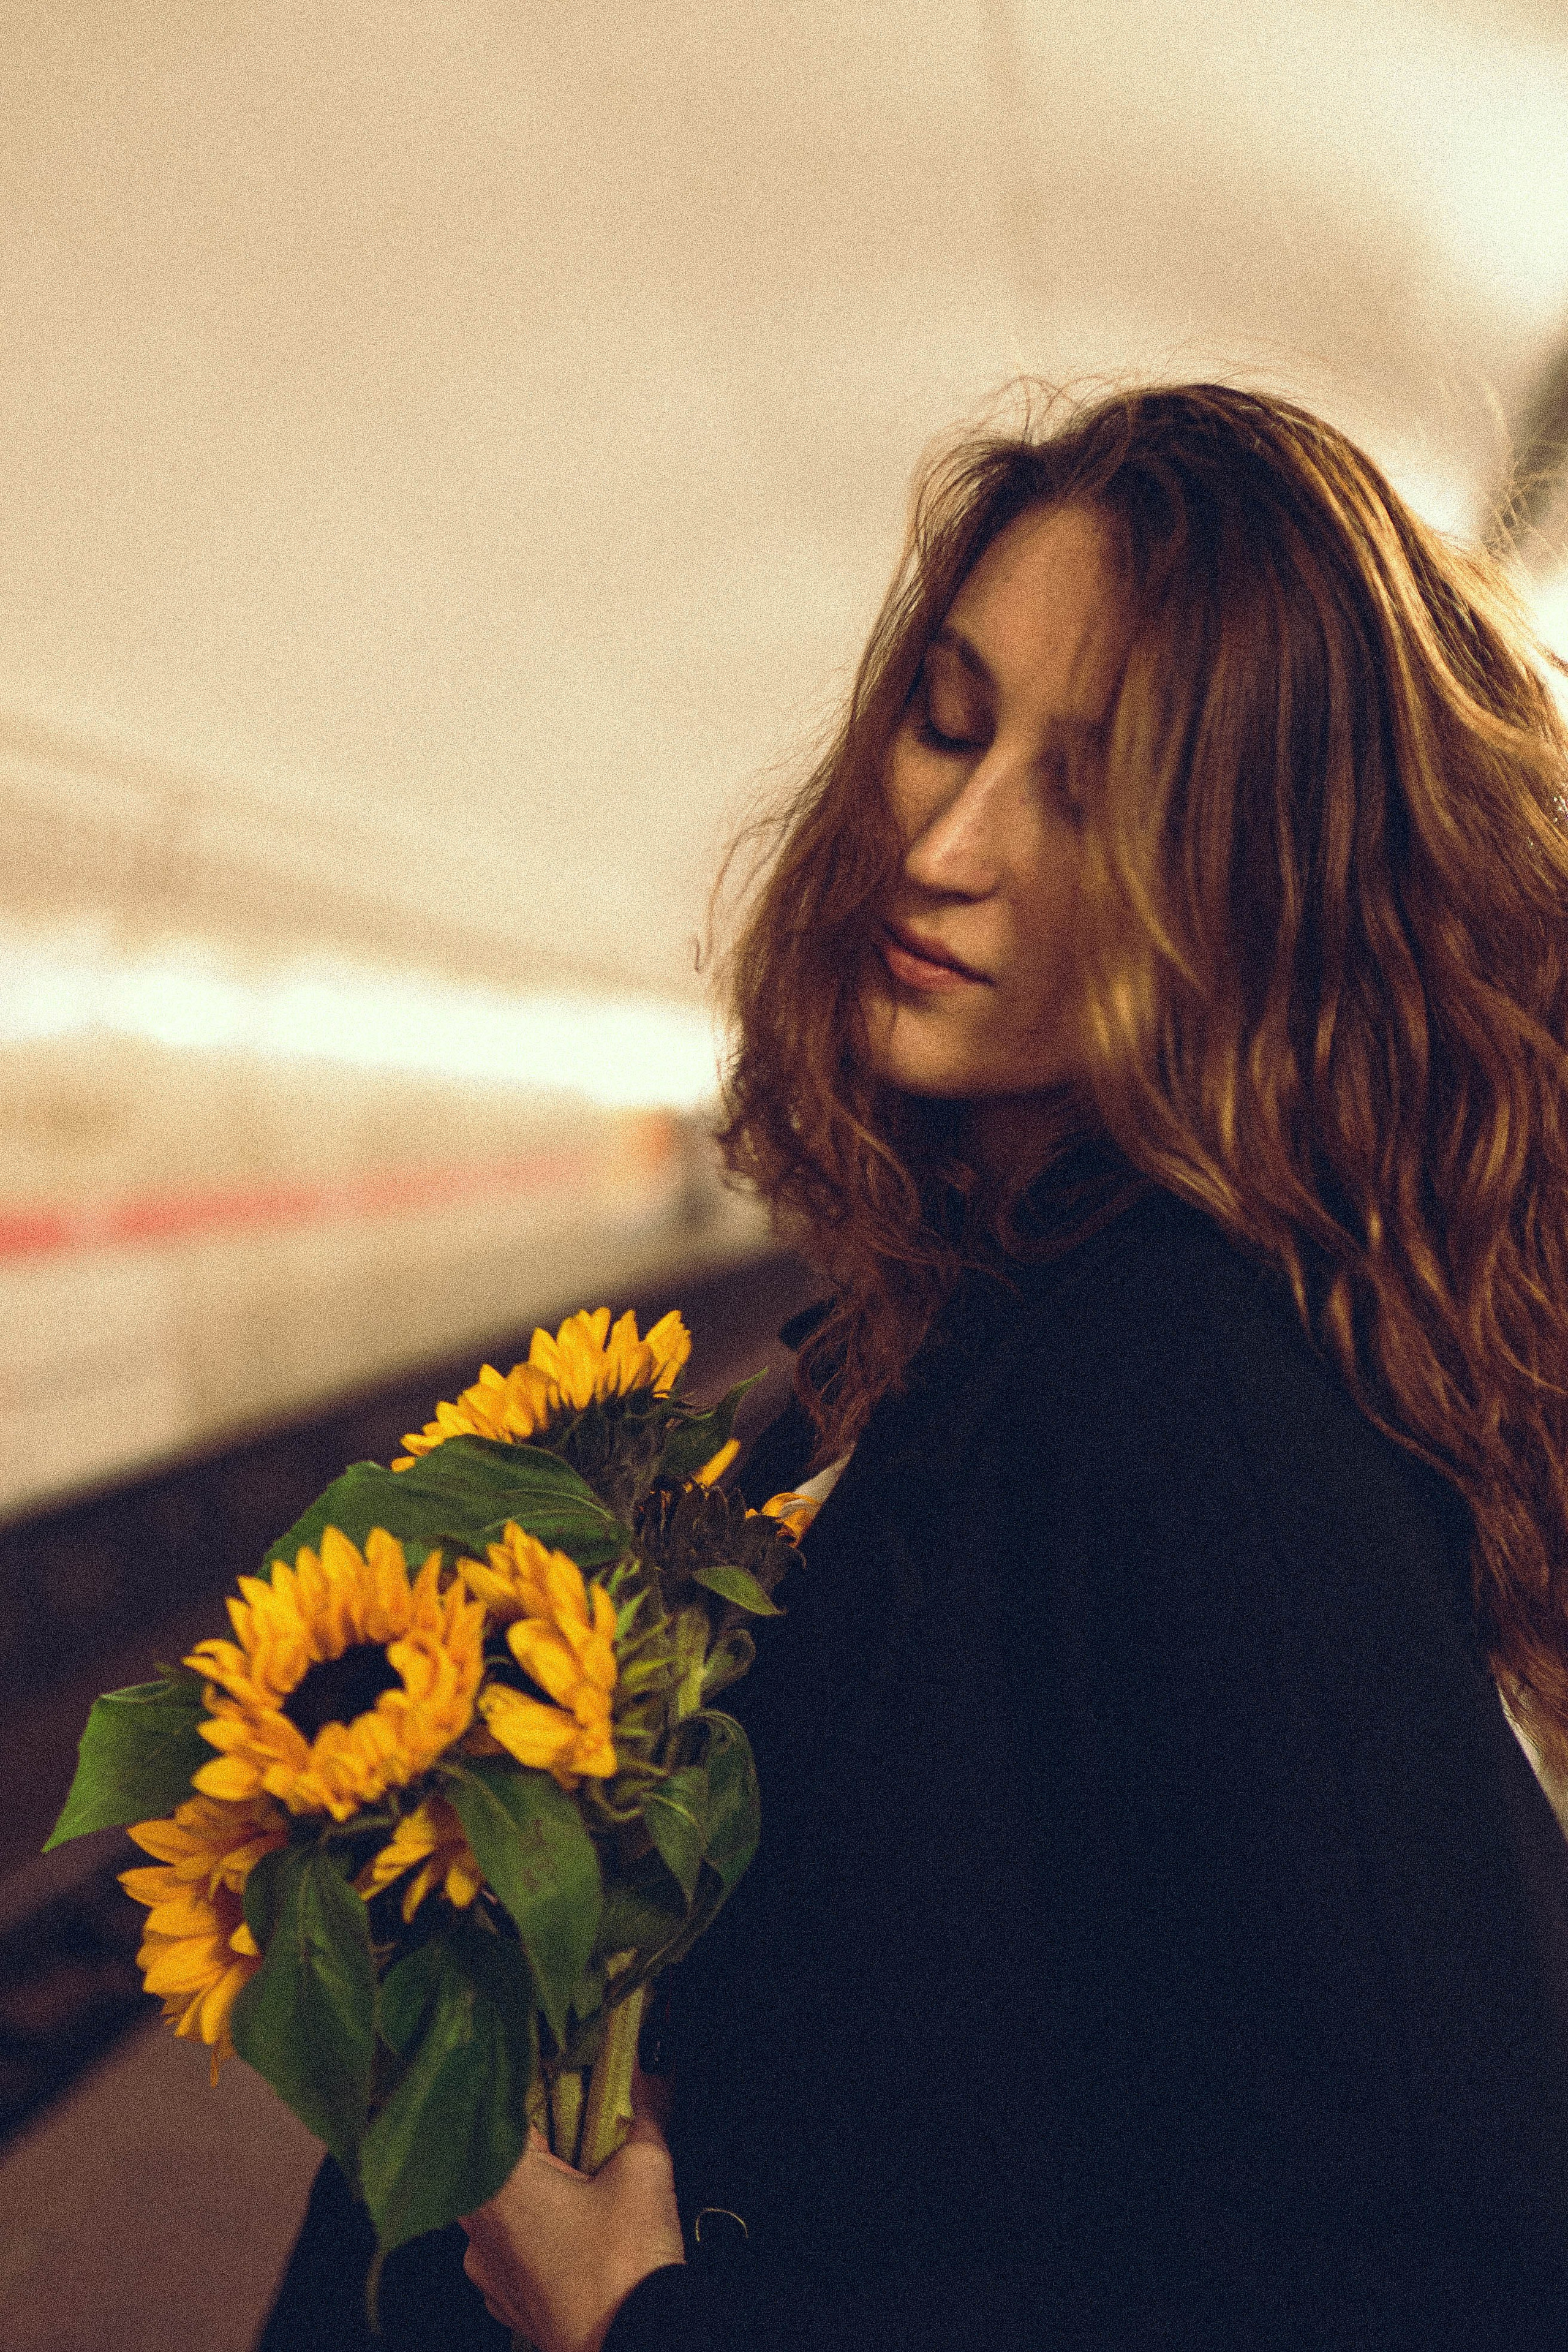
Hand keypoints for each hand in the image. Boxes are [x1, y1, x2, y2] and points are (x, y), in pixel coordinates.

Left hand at [460, 2068, 684, 2351]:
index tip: (543, 2066)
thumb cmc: (627, 2266)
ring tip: (575, 2171)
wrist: (634, 2349)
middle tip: (566, 2115)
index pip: (492, 2112)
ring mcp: (487, 2271)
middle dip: (526, 2134)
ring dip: (527, 2184)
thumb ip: (641, 2111)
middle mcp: (477, 2229)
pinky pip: (506, 2247)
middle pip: (488, 2159)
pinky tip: (569, 2224)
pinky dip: (530, 2228)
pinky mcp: (506, 2301)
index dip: (521, 2084)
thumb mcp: (644, 2170)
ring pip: (495, 2205)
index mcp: (497, 2186)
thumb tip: (647, 2070)